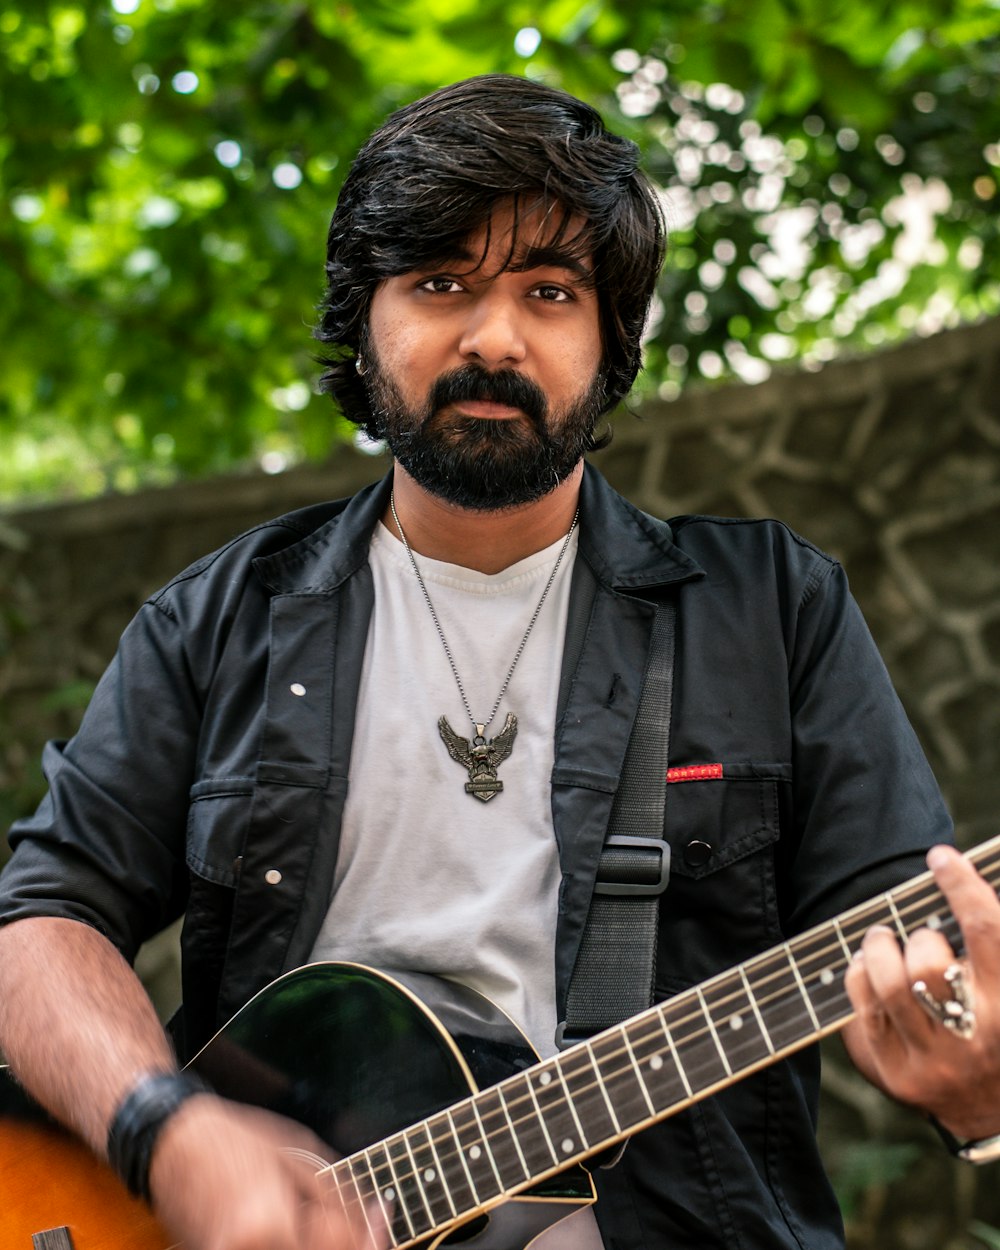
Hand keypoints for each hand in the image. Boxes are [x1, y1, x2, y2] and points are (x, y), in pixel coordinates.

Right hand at [147, 1094, 385, 1249]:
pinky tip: (298, 1229)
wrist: (172, 1147)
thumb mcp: (299, 1156)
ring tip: (325, 1226)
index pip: (342, 1248)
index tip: (379, 1215)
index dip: (370, 1234)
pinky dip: (295, 1243)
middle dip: (349, 1245)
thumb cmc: (235, 1142)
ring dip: (323, 1245)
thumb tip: (374, 1222)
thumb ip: (338, 1199)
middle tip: (365, 1227)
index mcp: (268, 1228)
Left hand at [844, 844, 999, 1140]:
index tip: (941, 857)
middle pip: (930, 961)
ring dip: (878, 948)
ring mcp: (934, 1060)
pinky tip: (868, 970)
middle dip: (919, 935)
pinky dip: (859, 976)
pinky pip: (863, 1008)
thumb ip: (990, 938)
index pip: (988, 930)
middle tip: (917, 932)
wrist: (992, 1113)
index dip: (962, 886)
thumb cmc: (997, 1027)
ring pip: (890, 983)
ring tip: (882, 940)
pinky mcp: (897, 1075)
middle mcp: (976, 1036)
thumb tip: (963, 880)